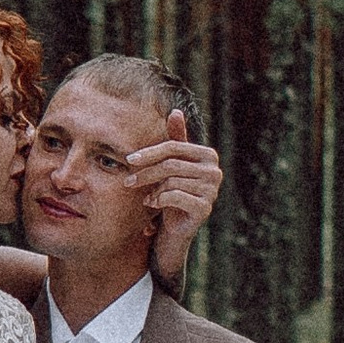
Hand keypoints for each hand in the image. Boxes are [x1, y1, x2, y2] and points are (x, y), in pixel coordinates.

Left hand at [128, 113, 222, 286]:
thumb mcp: (171, 167)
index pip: (174, 147)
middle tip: (128, 181)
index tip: (129, 160)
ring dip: (152, 189)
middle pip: (171, 164)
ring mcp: (213, 191)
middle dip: (146, 172)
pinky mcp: (205, 209)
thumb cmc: (171, 194)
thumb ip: (175, 140)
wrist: (174, 232)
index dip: (150, 152)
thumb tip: (176, 110)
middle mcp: (215, 171)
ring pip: (171, 180)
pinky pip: (175, 196)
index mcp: (208, 156)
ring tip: (145, 196)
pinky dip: (159, 199)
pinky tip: (152, 205)